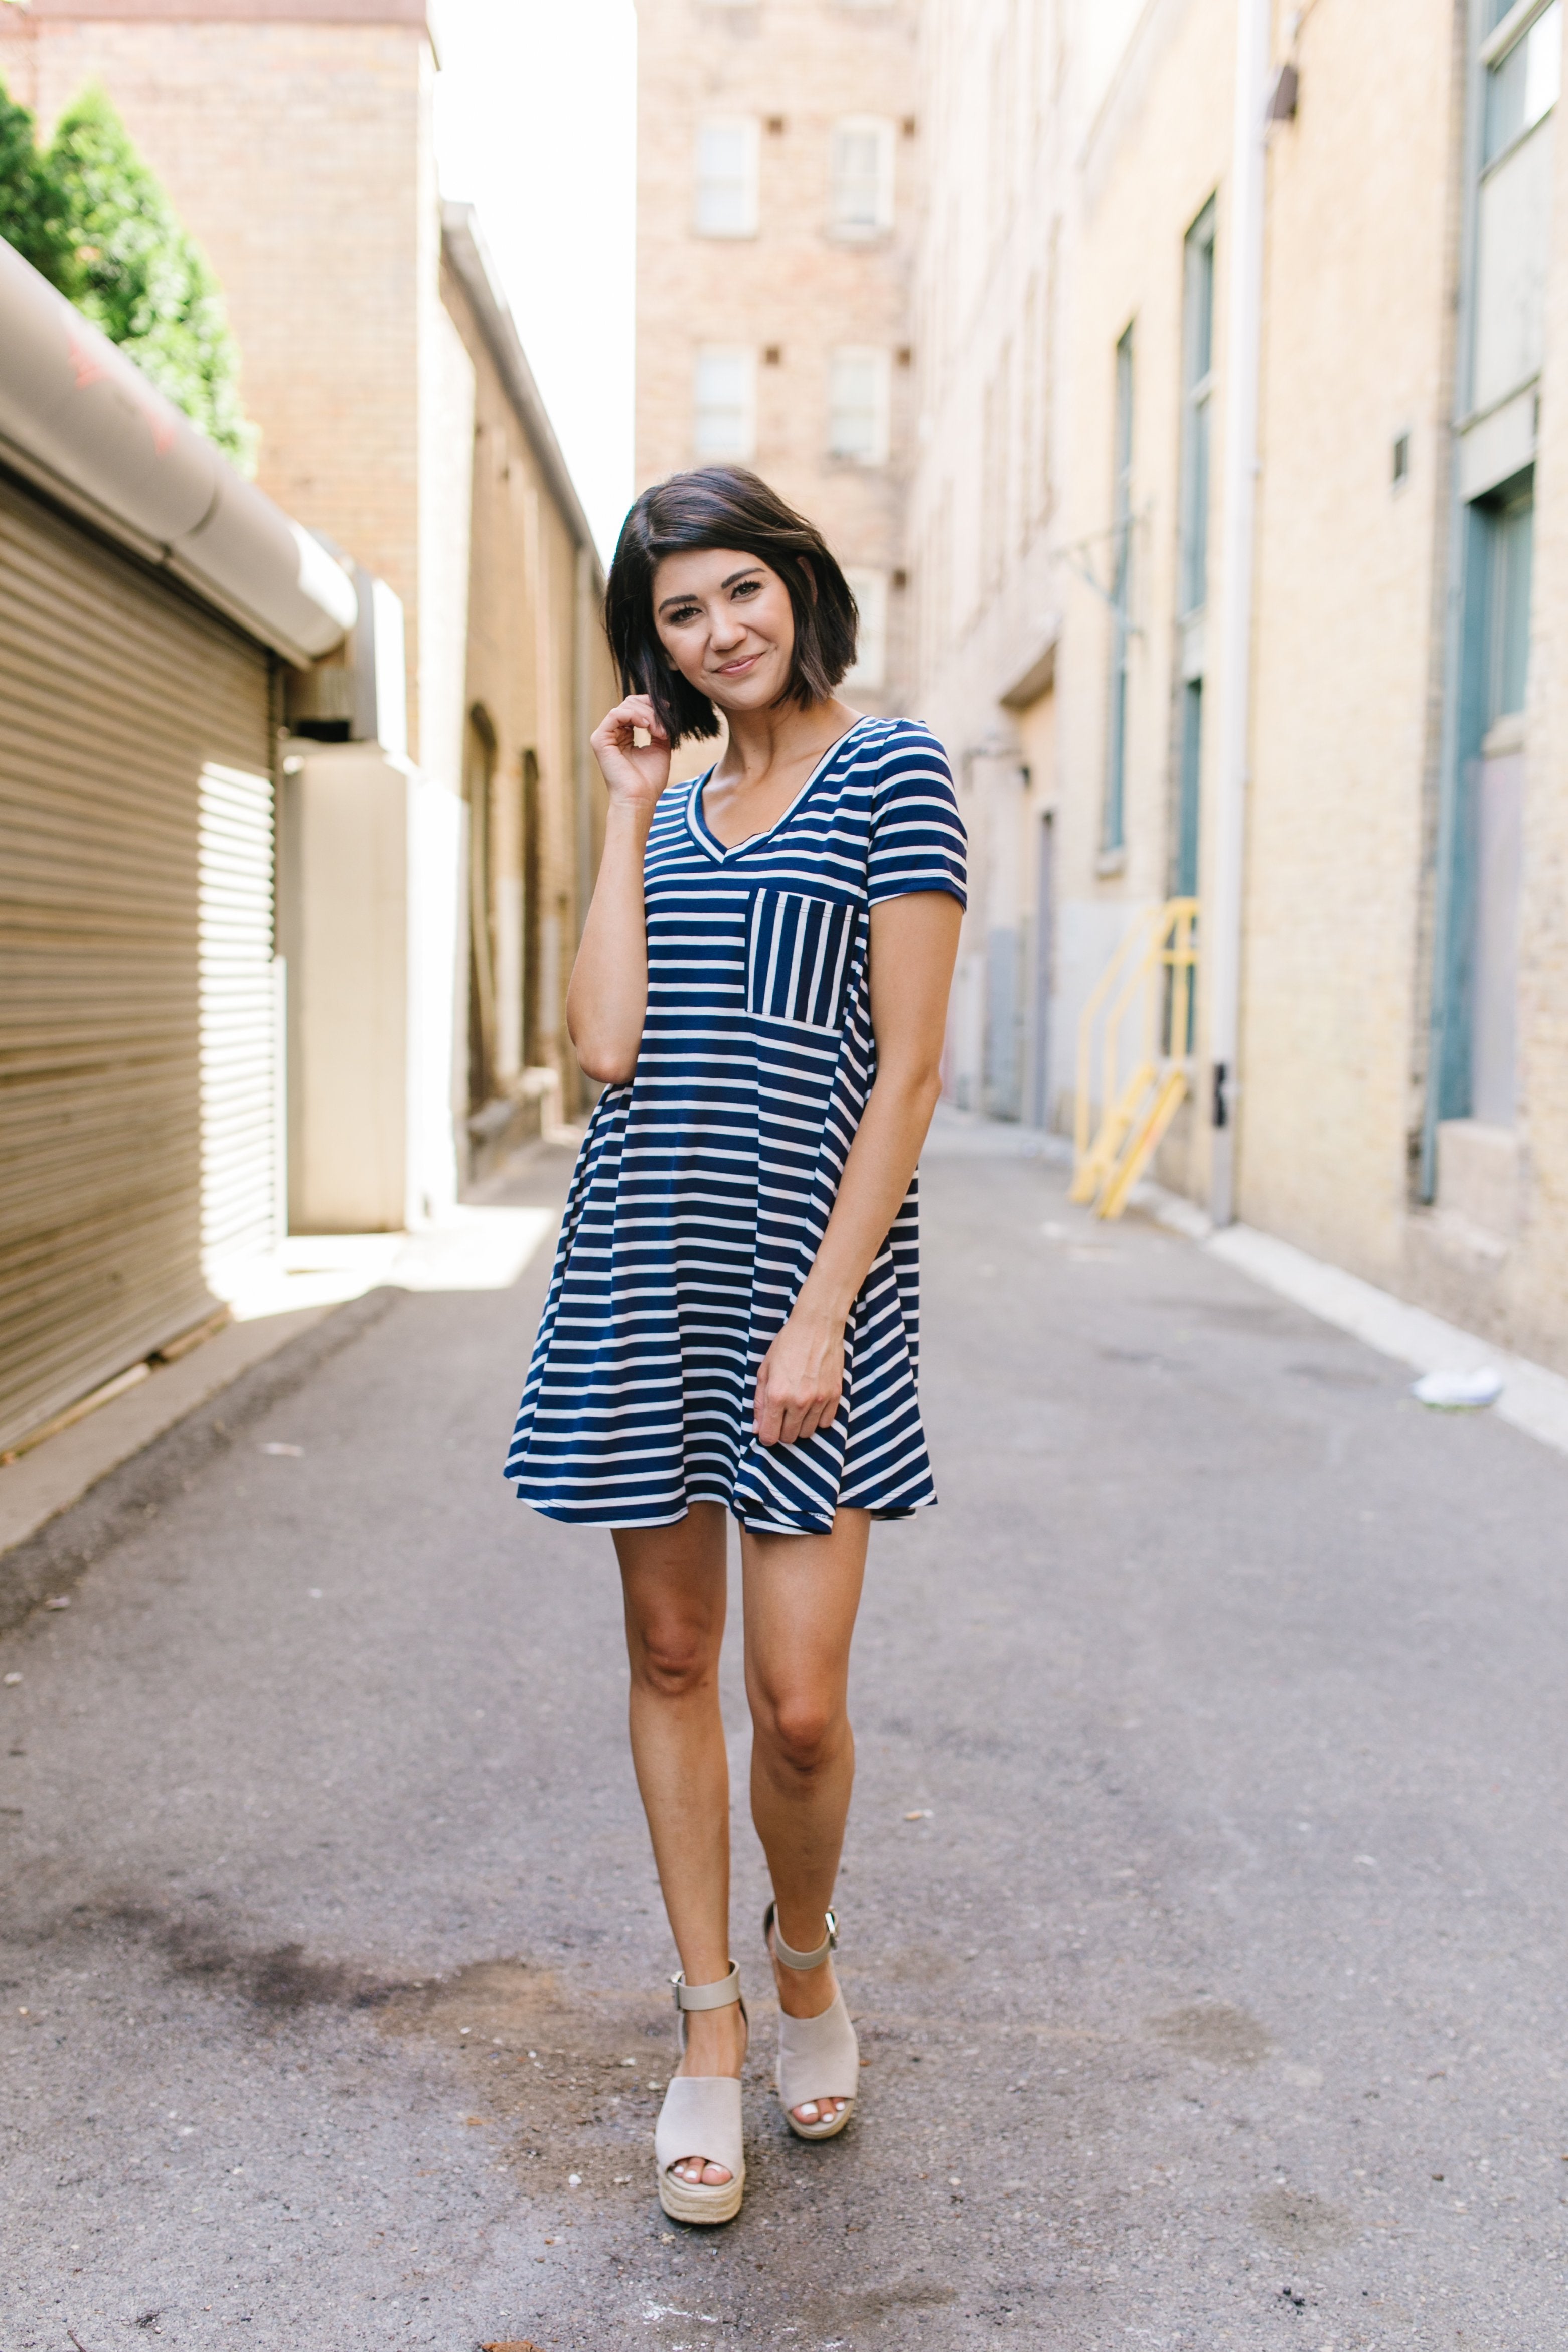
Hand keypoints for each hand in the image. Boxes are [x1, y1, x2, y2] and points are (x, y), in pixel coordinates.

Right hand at [591, 694, 671, 812]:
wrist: (640, 799)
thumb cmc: (649, 780)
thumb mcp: (660, 747)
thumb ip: (659, 728)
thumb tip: (664, 711)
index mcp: (624, 735)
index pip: (635, 708)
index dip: (651, 705)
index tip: (669, 710)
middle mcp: (613, 734)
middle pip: (630, 703)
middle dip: (651, 710)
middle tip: (664, 727)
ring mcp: (605, 736)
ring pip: (625, 707)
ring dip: (647, 715)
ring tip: (658, 731)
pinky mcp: (600, 739)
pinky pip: (616, 714)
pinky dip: (634, 716)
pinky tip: (647, 726)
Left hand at [754, 1306, 844, 1446]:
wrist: (817, 1326)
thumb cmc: (787, 1345)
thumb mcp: (765, 1370)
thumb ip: (759, 1402)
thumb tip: (757, 1428)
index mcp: (777, 1395)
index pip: (770, 1436)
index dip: (766, 1435)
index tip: (768, 1428)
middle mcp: (798, 1401)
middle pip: (789, 1437)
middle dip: (782, 1430)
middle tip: (782, 1414)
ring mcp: (819, 1400)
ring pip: (808, 1433)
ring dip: (800, 1425)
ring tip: (797, 1407)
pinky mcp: (835, 1396)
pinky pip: (825, 1423)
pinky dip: (817, 1418)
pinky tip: (812, 1403)